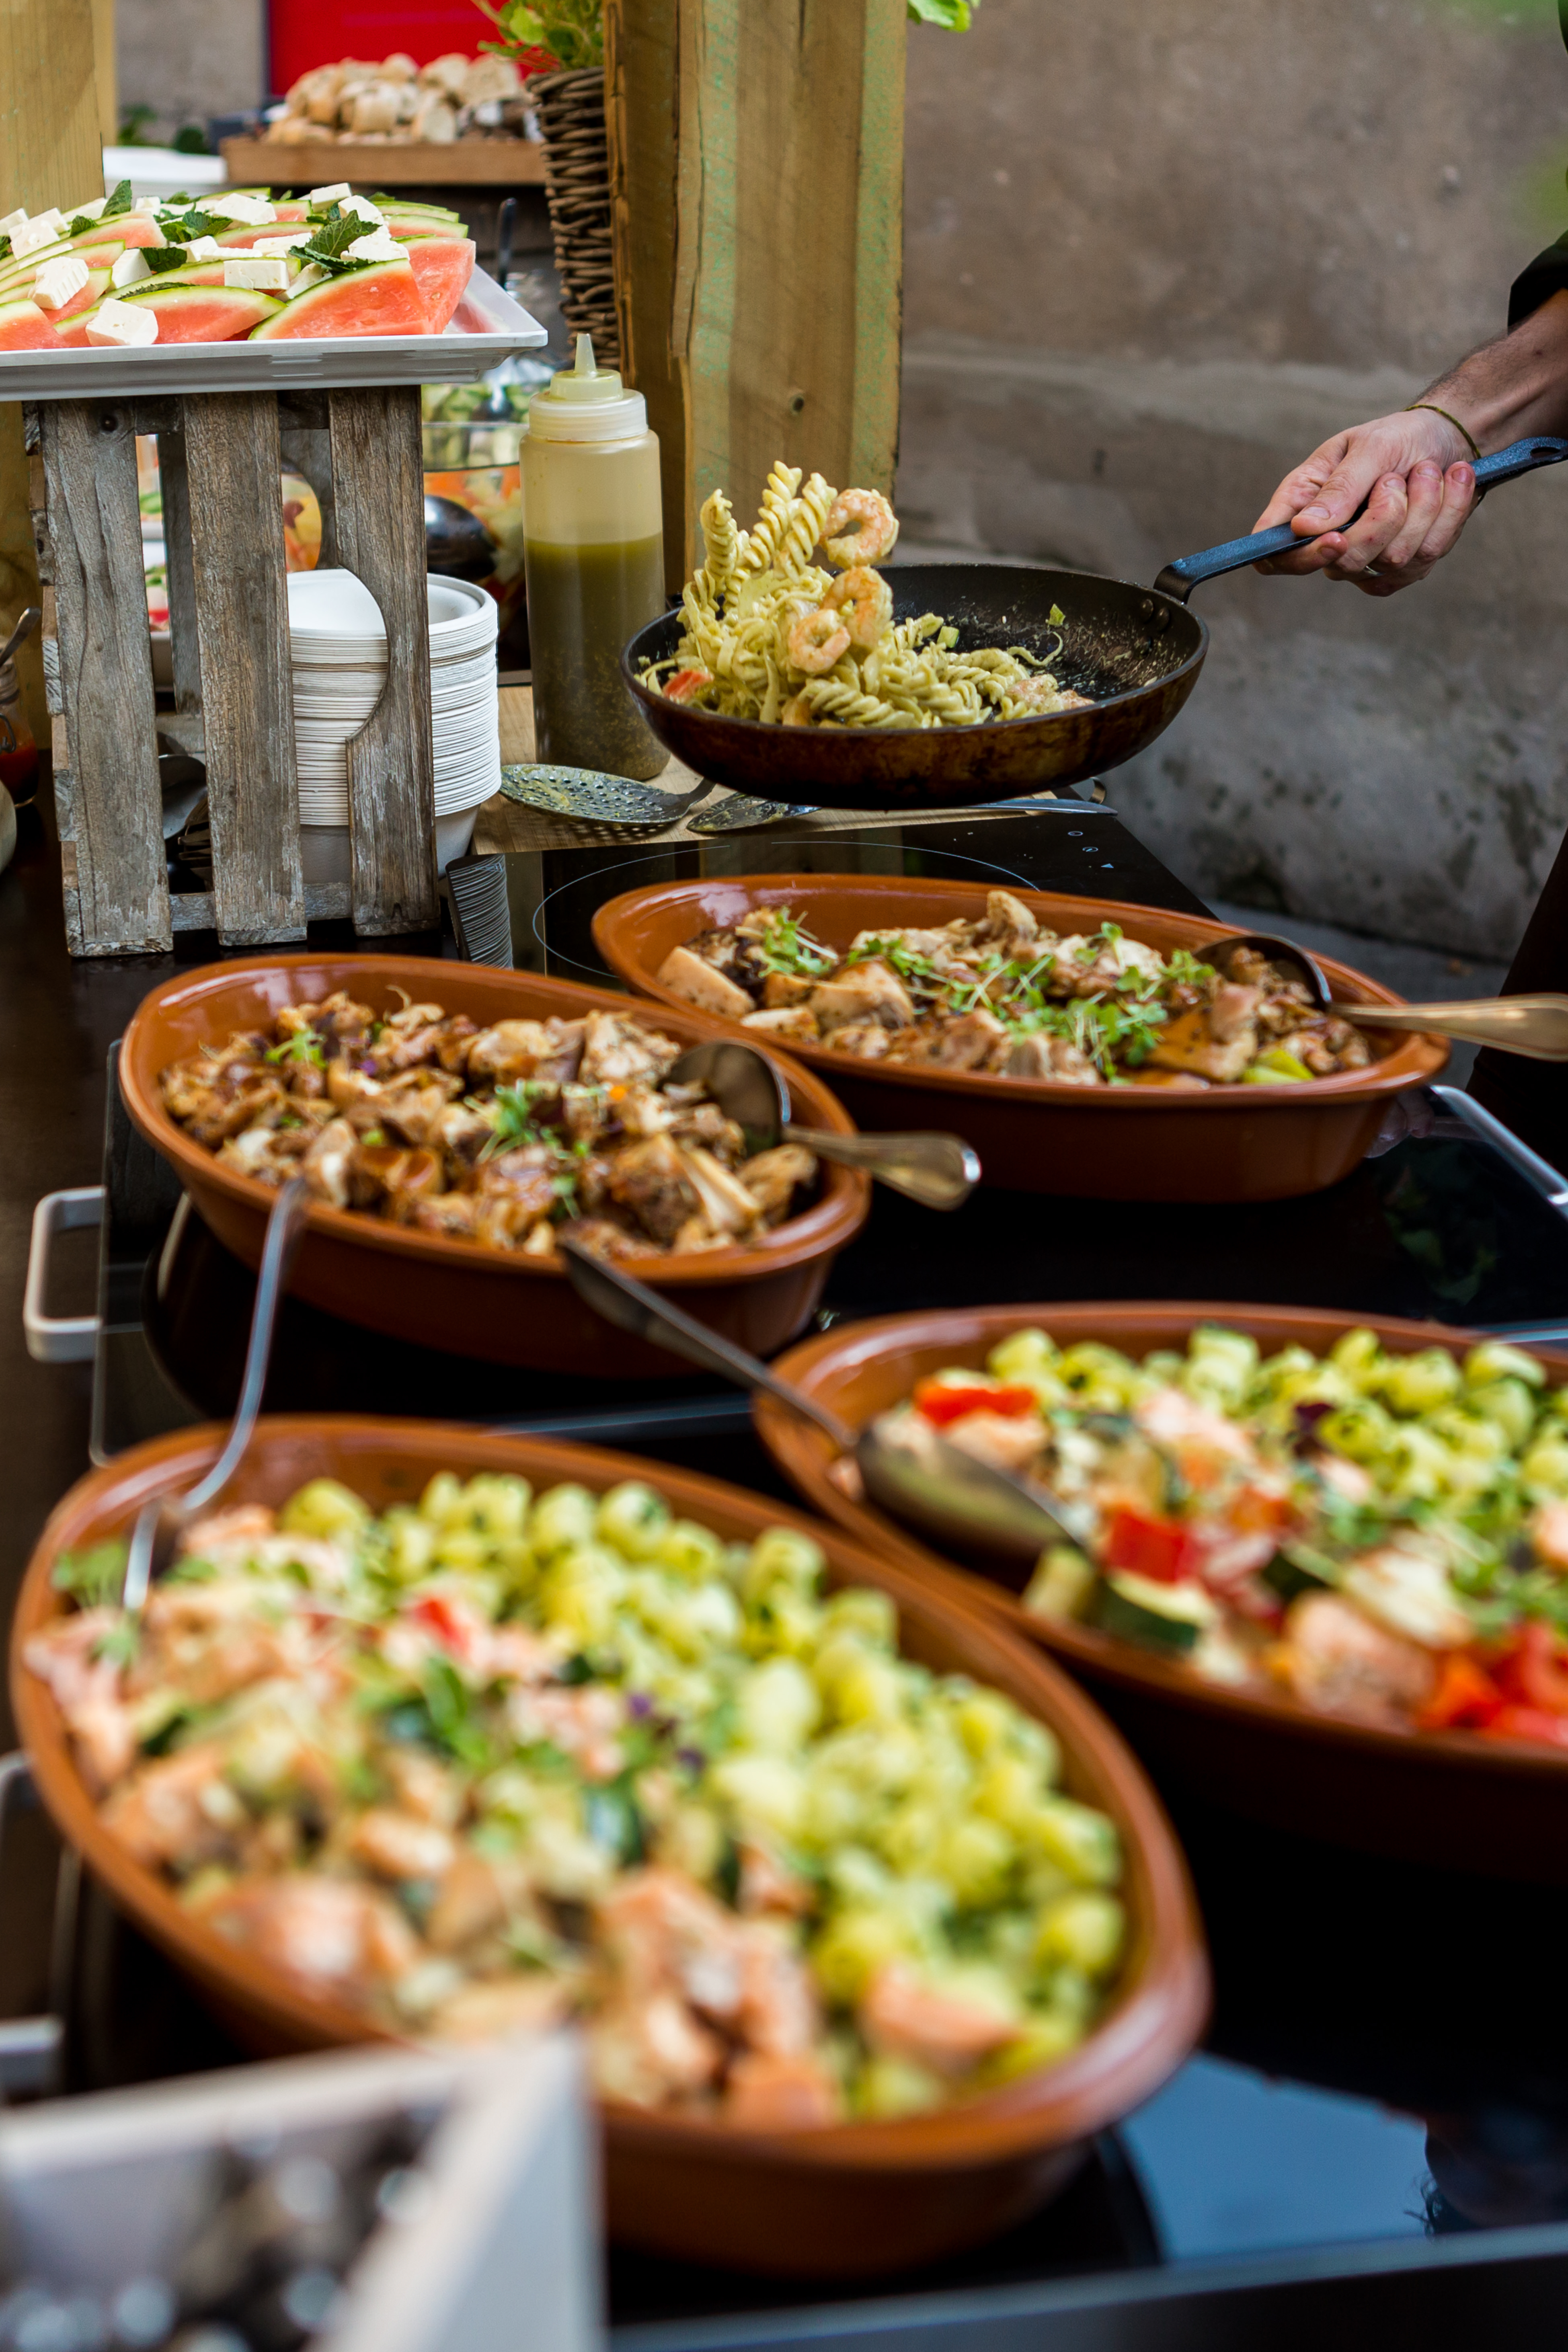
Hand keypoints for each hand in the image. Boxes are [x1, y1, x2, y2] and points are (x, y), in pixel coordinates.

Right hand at [1250, 409, 1477, 595]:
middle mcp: (1328, 539)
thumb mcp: (1371, 446)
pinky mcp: (1403, 568)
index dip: (1299, 558)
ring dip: (1423, 506)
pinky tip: (1449, 485)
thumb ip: (1340, 487)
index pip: (1275, 553)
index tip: (1335, 539)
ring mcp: (1366, 559)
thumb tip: (1303, 528)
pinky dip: (1446, 515)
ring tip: (1428, 471)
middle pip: (1343, 561)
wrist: (1448, 439)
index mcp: (1303, 503)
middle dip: (1385, 517)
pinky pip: (1425, 557)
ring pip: (1392, 559)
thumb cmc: (1400, 437)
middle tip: (1397, 478)